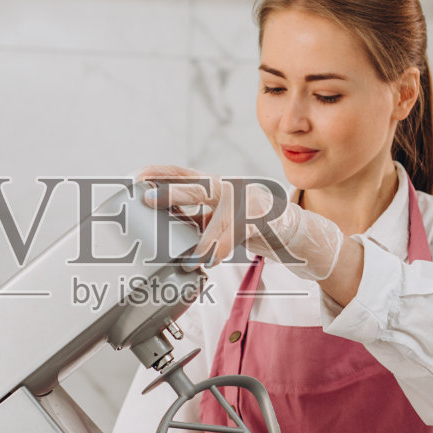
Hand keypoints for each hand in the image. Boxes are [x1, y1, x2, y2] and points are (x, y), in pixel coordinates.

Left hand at [134, 164, 343, 280]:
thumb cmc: (254, 226)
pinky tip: (214, 258)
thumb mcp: (219, 221)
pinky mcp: (265, 218)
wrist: (296, 233)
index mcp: (216, 188)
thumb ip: (196, 220)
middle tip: (147, 199)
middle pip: (198, 187)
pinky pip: (242, 232)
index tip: (136, 176)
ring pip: (220, 213)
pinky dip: (225, 246)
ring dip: (203, 237)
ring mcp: (248, 201)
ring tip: (190, 257)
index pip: (184, 175)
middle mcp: (230, 190)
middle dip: (171, 192)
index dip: (160, 174)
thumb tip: (163, 223)